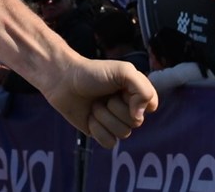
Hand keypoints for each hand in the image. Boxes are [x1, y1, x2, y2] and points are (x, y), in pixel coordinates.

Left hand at [38, 55, 157, 147]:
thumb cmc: (91, 72)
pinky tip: (89, 117)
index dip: (138, 101)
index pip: (151, 106)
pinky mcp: (100, 131)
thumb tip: (139, 117)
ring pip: (122, 134)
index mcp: (135, 92)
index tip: (123, 90)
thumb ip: (142, 90)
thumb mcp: (123, 71)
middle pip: (135, 123)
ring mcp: (114, 121)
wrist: (62, 80)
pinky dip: (98, 130)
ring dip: (104, 117)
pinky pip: (109, 143)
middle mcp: (127, 108)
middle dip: (115, 108)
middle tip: (102, 96)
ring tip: (94, 104)